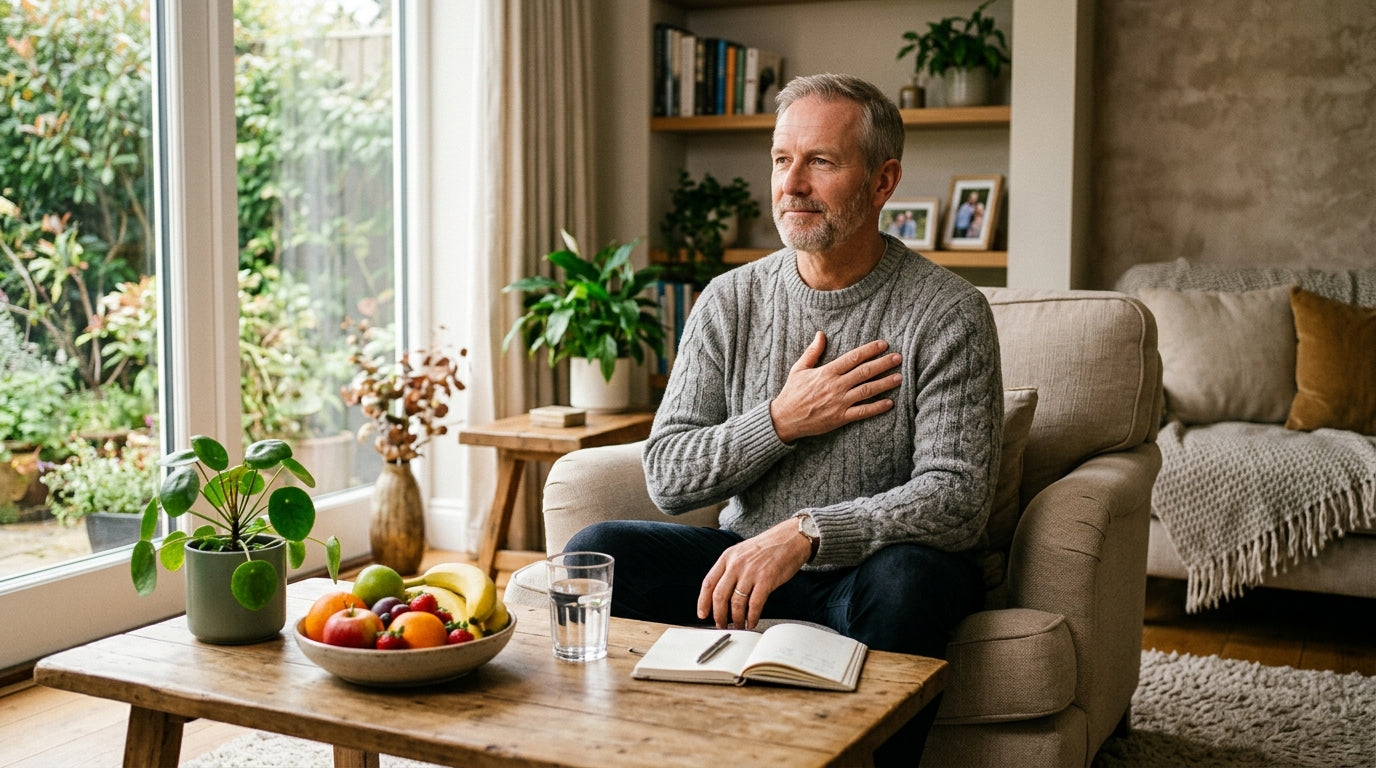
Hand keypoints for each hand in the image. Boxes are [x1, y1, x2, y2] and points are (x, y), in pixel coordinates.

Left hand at [697, 519, 812, 628]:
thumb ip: (730, 568)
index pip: (708, 583)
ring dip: (736, 619)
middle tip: (721, 625)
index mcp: (727, 557)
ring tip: (739, 625)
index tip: (702, 614)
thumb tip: (721, 593)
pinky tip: (752, 622)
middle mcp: (736, 564)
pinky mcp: (766, 580)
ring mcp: (751, 572)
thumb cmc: (767, 547)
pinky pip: (755, 604)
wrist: (790, 538)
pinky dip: (752, 617)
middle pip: (719, 596)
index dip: (703, 602)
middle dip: (719, 615)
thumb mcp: (741, 552)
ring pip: (736, 603)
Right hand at [769, 332, 902, 443]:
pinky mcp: (840, 418)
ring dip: (885, 383)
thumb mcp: (799, 369)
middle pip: (865, 372)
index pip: (853, 357)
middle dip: (883, 364)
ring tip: (899, 377)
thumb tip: (820, 334)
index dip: (870, 350)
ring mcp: (839, 402)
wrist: (784, 419)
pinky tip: (889, 403)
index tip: (883, 345)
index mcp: (827, 372)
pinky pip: (862, 412)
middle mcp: (835, 385)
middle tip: (898, 358)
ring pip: (867, 390)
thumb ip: (813, 352)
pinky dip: (877, 407)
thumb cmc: (792, 393)